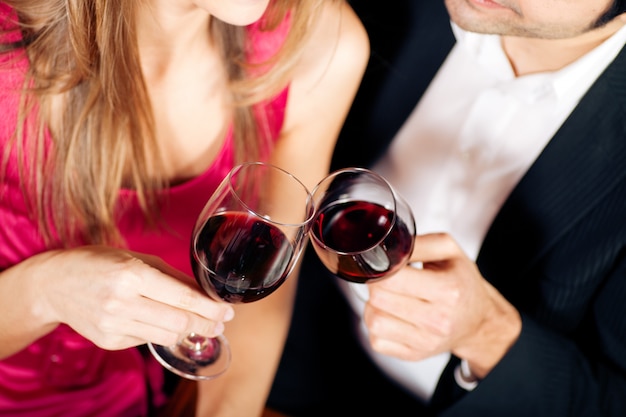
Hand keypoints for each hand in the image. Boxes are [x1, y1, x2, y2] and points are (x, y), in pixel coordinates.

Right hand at [33, 246, 233, 349]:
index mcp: (132, 275)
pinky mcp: (108, 341)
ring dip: (188, 332)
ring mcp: (113, 325)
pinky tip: (161, 322)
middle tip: (221, 322)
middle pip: (179, 323)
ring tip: (199, 324)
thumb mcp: (138, 259)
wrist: (54, 284)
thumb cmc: (101, 263)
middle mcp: (121, 302)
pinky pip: (147, 340)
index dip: (211, 308)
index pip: (183, 298)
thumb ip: (173, 276)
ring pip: (167, 336)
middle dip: (207, 324)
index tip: (227, 311)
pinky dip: (160, 333)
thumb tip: (206, 293)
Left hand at [363, 233, 520, 377]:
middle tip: (386, 279)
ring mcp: (425, 342)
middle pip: (379, 299)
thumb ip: (419, 242)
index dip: (382, 268)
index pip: (393, 279)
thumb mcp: (449, 251)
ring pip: (374, 321)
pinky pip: (377, 341)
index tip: (386, 265)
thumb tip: (389, 247)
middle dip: (376, 284)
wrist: (478, 321)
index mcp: (448, 290)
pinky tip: (390, 316)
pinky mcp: (413, 355)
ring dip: (373, 306)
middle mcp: (438, 320)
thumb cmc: (462, 282)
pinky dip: (377, 327)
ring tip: (388, 298)